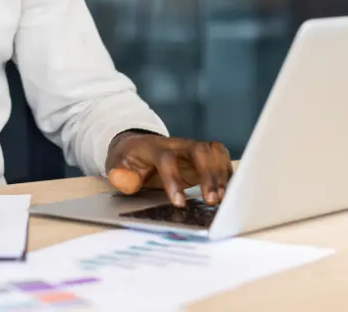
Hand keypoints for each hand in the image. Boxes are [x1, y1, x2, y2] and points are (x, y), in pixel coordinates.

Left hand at [105, 132, 231, 207]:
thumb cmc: (130, 159)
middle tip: (212, 200)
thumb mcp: (117, 165)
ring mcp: (192, 149)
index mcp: (154, 148)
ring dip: (221, 174)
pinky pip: (220, 158)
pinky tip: (229, 192)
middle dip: (208, 174)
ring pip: (213, 151)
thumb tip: (121, 180)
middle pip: (198, 150)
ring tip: (223, 198)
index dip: (174, 180)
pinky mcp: (203, 157)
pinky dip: (228, 174)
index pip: (166, 159)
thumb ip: (119, 174)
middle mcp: (177, 145)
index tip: (179, 203)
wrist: (138, 145)